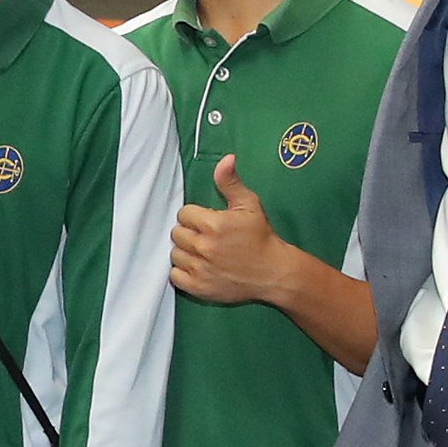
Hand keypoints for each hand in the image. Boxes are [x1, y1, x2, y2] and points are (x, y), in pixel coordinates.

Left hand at [169, 155, 295, 305]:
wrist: (273, 272)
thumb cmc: (261, 237)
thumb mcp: (249, 204)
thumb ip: (231, 182)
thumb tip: (226, 159)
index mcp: (213, 224)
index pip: (184, 214)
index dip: (195, 216)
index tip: (207, 221)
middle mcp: (204, 247)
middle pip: (177, 233)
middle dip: (189, 232)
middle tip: (206, 237)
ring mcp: (200, 269)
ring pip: (175, 254)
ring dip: (185, 252)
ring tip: (203, 252)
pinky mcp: (199, 287)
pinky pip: (175, 276)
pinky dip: (182, 272)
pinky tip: (197, 266)